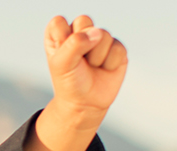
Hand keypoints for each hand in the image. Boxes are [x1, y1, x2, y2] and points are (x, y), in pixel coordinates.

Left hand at [26, 15, 127, 150]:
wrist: (86, 104)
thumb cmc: (69, 82)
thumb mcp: (62, 64)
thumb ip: (74, 44)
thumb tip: (97, 33)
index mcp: (60, 33)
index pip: (59, 21)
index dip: (62, 40)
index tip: (62, 56)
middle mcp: (80, 32)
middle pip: (84, 21)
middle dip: (81, 45)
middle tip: (78, 62)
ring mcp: (100, 39)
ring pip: (103, 34)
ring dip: (96, 56)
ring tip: (92, 67)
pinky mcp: (116, 48)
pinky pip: (117, 47)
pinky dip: (110, 63)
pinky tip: (104, 69)